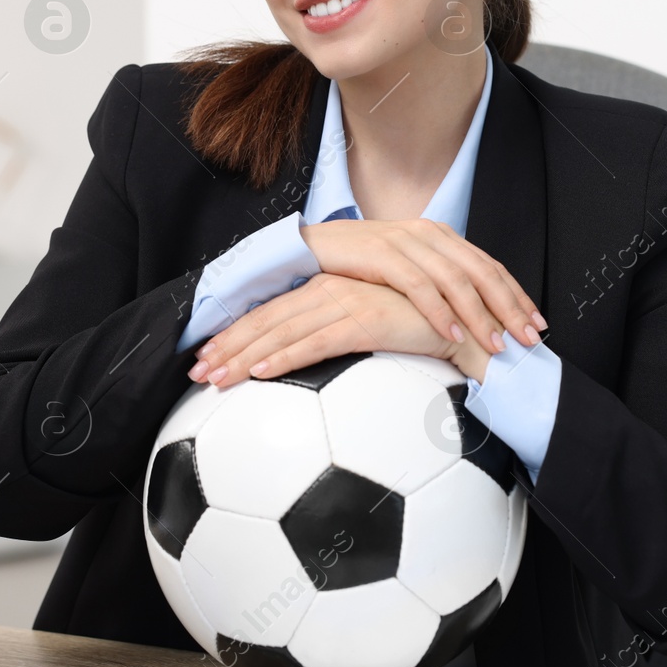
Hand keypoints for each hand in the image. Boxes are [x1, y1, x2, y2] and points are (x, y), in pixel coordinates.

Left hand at [187, 272, 495, 388]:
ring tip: (216, 378)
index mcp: (328, 288)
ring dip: (245, 355)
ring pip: (283, 329)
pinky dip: (286, 356)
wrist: (470, 325)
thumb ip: (337, 332)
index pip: (271, 311)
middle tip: (196, 372)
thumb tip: (307, 361)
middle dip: (228, 345)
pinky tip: (261, 374)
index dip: (235, 333)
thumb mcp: (369, 326)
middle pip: (267, 318)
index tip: (206, 357)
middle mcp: (331, 288)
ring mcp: (348, 298)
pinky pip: (317, 340)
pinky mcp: (367, 316)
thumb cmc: (420, 329)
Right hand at [299, 217, 545, 354]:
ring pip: (456, 280)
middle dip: (509, 308)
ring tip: (495, 343)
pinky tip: (452, 333)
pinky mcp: (382, 254)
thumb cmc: (358, 265)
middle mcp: (429, 233)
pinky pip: (418, 286)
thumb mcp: (404, 269)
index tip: (537, 325)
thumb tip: (468, 313)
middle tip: (528, 339)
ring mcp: (406, 241)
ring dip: (479, 314)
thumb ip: (435, 282)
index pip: (488, 267)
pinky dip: (439, 310)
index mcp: (440, 236)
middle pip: (481, 272)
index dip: (516, 296)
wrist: (309, 247)